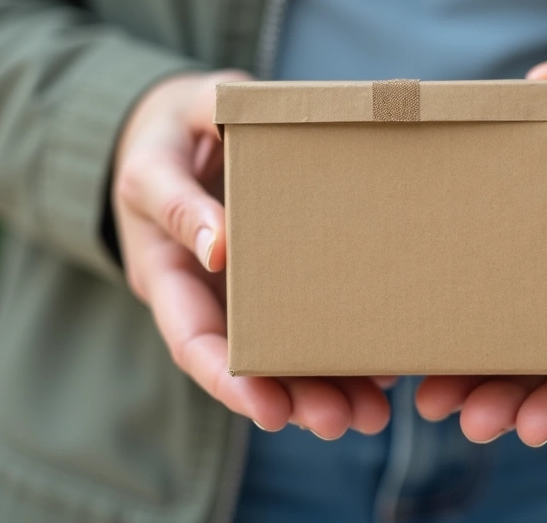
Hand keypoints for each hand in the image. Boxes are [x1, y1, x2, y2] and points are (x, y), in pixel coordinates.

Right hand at [113, 71, 389, 438]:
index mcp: (167, 270)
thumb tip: (216, 248)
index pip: (192, 341)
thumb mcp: (162, 153)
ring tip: (373, 416)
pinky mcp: (282, 275)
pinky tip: (384, 369)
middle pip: (247, 364)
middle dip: (292, 400)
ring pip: (284, 354)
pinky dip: (343, 348)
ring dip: (326, 388)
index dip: (228, 381)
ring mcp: (247, 290)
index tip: (268, 409)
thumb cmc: (169, 131)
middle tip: (340, 421)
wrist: (184, 125)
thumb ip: (179, 195)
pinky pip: (311, 319)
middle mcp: (208, 295)